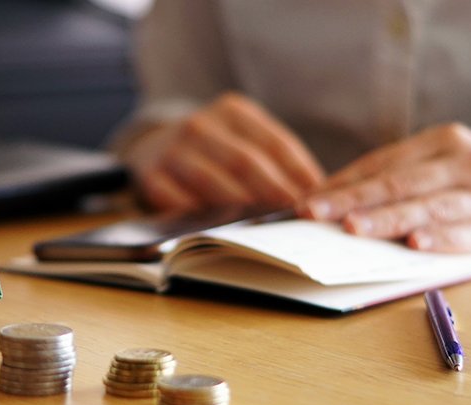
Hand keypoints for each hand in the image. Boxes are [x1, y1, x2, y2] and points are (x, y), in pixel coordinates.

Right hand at [120, 92, 323, 210]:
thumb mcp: (243, 137)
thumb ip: (274, 158)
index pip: (275, 142)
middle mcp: (200, 124)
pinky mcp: (151, 177)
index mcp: (232, 110)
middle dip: (274, 191)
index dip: (299, 171)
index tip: (318, 195)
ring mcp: (172, 149)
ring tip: (266, 226)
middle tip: (295, 215)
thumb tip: (316, 191)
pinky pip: (178, 201)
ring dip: (241, 207)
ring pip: (212, 181)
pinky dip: (202, 216)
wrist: (152, 147)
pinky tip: (222, 229)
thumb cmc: (214, 149)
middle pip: (245, 161)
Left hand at [299, 123, 470, 253]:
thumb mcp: (446, 160)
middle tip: (317, 214)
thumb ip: (401, 175)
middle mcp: (467, 161)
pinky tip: (415, 245)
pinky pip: (469, 234)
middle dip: (354, 200)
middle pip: (401, 184)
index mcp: (444, 140)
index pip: (384, 163)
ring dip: (388, 220)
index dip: (344, 182)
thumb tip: (336, 199)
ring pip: (429, 208)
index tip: (308, 199)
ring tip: (353, 229)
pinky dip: (441, 240)